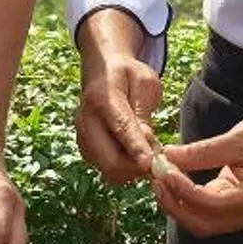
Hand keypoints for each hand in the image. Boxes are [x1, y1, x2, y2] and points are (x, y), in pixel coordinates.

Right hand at [74, 32, 163, 184]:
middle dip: (137, 167)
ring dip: (133, 169)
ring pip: (109, 170)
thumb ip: (144, 111)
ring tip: (150, 153)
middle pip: (110, 161)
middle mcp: (86, 121)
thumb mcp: (144, 81)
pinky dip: (126, 169)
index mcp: (102, 97)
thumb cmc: (128, 75)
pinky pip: (107, 170)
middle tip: (160, 161)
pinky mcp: (85, 150)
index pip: (120, 128)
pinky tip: (136, 154)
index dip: (136, 148)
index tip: (151, 163)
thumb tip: (147, 142)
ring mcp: (82, 138)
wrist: (102, 72)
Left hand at [152, 112, 242, 236]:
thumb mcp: (237, 138)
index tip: (162, 170)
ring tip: (161, 180)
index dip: (181, 190)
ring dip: (178, 206)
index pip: (209, 204)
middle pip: (202, 224)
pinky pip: (208, 214)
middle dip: (174, 205)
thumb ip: (202, 152)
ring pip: (202, 223)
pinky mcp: (237, 210)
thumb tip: (167, 157)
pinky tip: (175, 183)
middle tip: (156, 180)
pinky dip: (188, 202)